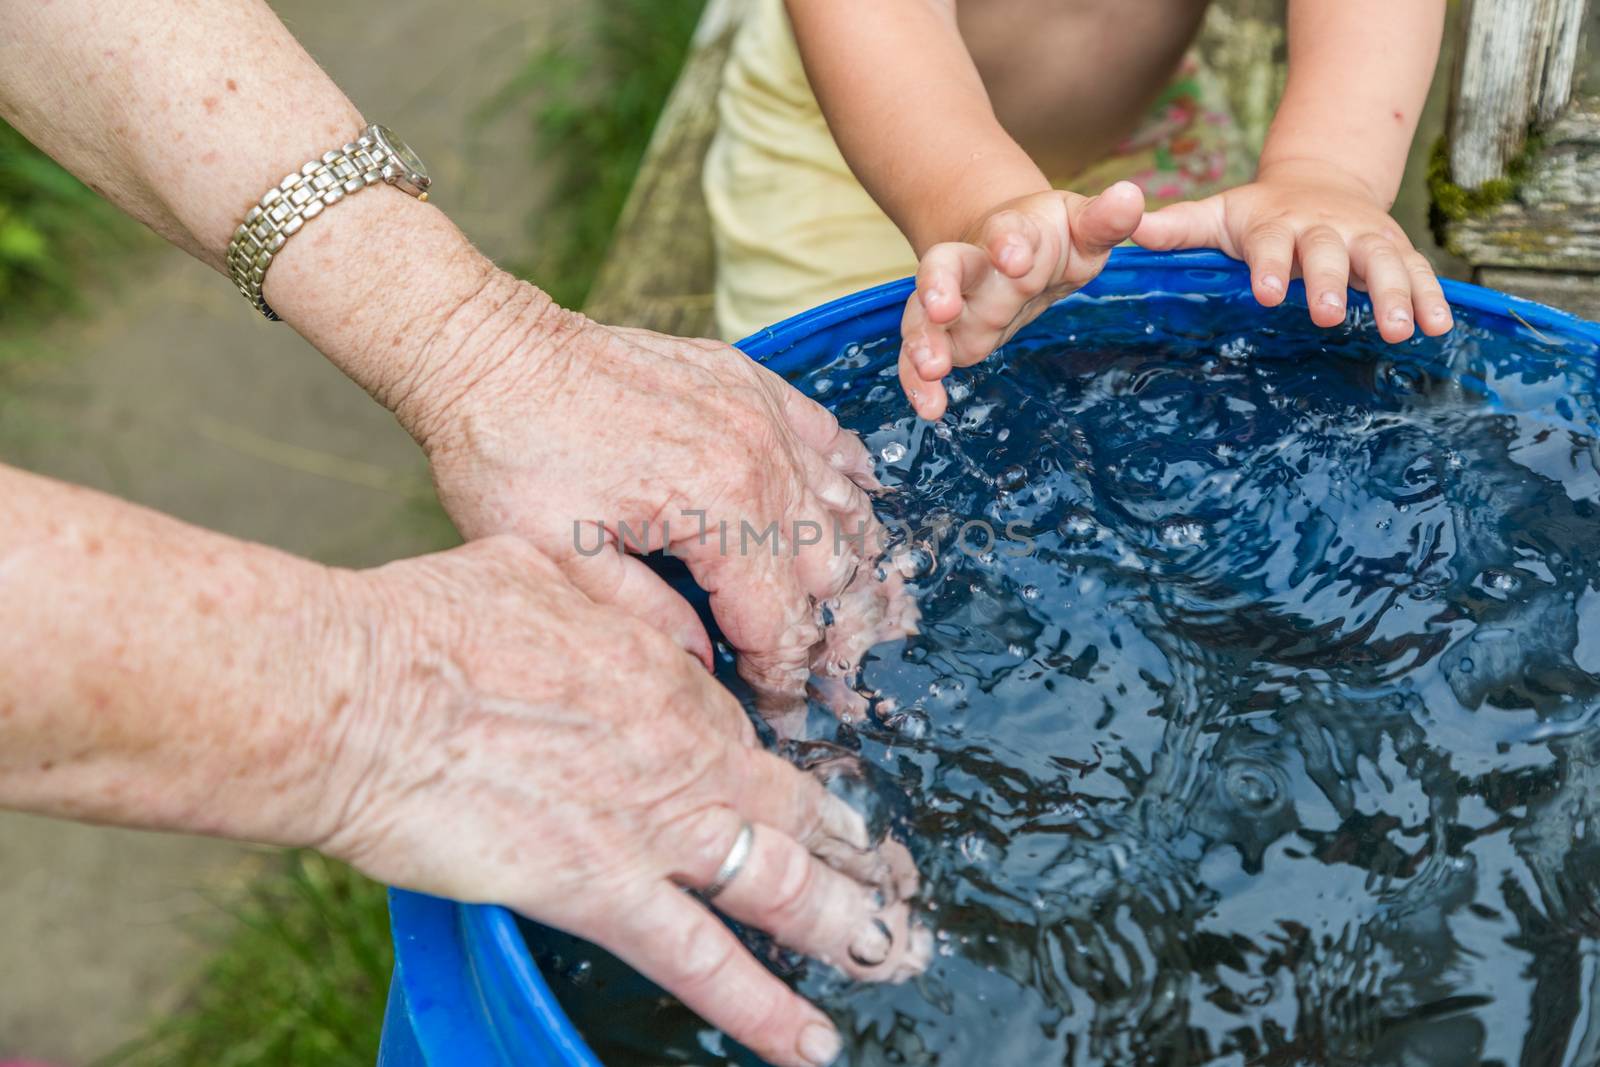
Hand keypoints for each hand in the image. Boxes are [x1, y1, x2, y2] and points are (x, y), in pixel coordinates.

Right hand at [314, 536, 925, 1066]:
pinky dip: (762, 1010)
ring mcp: (657, 828)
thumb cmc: (431, 625)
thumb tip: (614, 619)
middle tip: (896, 881)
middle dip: (856, 852)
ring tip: (893, 954)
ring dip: (847, 926)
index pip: (753, 739)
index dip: (791, 777)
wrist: (367, 691)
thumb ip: (599, 605)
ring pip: (782, 886)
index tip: (815, 800)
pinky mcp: (604, 893)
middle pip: (798, 812)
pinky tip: (810, 1043)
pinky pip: (702, 963)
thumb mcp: (540, 574)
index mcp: (670, 677)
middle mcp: (687, 753)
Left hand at [390, 274, 911, 719]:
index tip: (778, 709)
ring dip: (844, 567)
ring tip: (838, 614)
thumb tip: (701, 666)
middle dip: (828, 631)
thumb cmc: (511, 457)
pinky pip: (828, 436)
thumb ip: (644, 620)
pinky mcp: (749, 382)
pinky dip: (844, 482)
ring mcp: (759, 411)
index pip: (781, 617)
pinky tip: (846, 512)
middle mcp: (756, 454)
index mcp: (717, 505)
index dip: (784, 676)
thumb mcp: (558, 560)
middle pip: (830, 567)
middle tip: (815, 673)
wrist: (491, 353)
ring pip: (842, 507)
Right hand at [899, 181, 1145, 419]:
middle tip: (942, 308)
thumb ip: (1105, 219)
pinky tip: (929, 407)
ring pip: (924, 316)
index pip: (1005, 231)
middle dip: (939, 286)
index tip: (1014, 258)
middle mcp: (973, 266)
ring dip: (923, 341)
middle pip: (945, 266)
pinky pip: (921, 357)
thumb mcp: (1083, 226)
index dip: (1008, 242)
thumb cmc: (1052, 238)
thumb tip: (1131, 196)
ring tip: (931, 368)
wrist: (1011, 250)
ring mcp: (953, 303)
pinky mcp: (945, 337)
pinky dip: (918, 381)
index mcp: (1011, 233)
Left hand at [1132, 160, 1454, 342]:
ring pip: (1383, 263)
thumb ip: (1178, 227)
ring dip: (1393, 294)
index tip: (1267, 293)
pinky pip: (1418, 273)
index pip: (1270, 243)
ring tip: (1400, 330)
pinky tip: (1441, 328)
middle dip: (1330, 282)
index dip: (1270, 265)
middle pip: (1329, 252)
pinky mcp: (1395, 252)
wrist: (1321, 181)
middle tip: (1328, 316)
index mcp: (1277, 222)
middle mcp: (1325, 227)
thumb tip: (1130, 231)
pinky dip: (1432, 297)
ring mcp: (1365, 239)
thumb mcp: (1218, 215)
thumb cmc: (1259, 214)